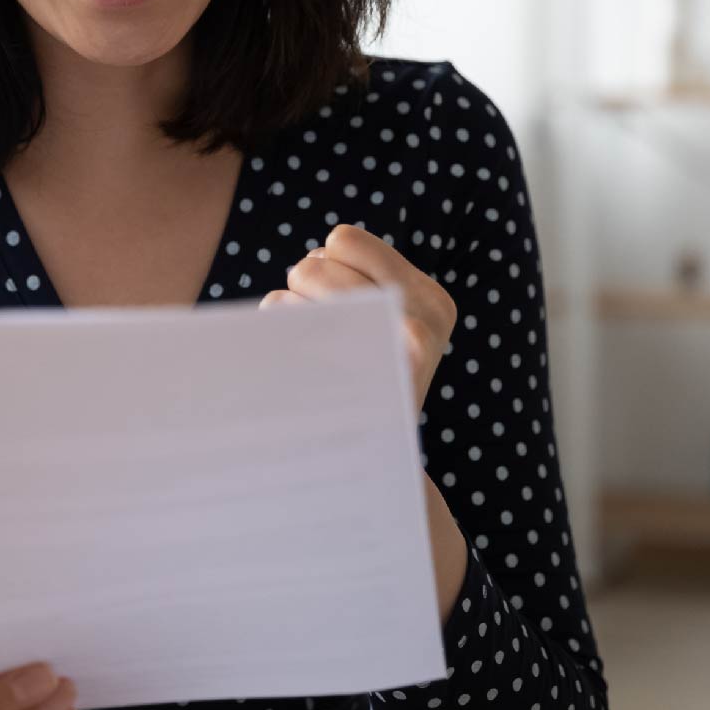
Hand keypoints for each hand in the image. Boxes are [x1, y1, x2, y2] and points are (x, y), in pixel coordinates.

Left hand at [258, 223, 457, 418]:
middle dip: (303, 289)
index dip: (327, 264)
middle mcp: (420, 315)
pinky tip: (300, 369)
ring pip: (292, 293)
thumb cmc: (369, 384)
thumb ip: (365, 286)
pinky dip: (276, 335)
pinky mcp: (350, 365)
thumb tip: (310, 263)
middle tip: (321, 332)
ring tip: (315, 353)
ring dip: (290, 313)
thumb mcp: (392, 331)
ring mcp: (385, 341)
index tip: (344, 306)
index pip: (344, 240)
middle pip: (312, 264)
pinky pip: (279, 319)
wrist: (377, 469)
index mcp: (432, 299)